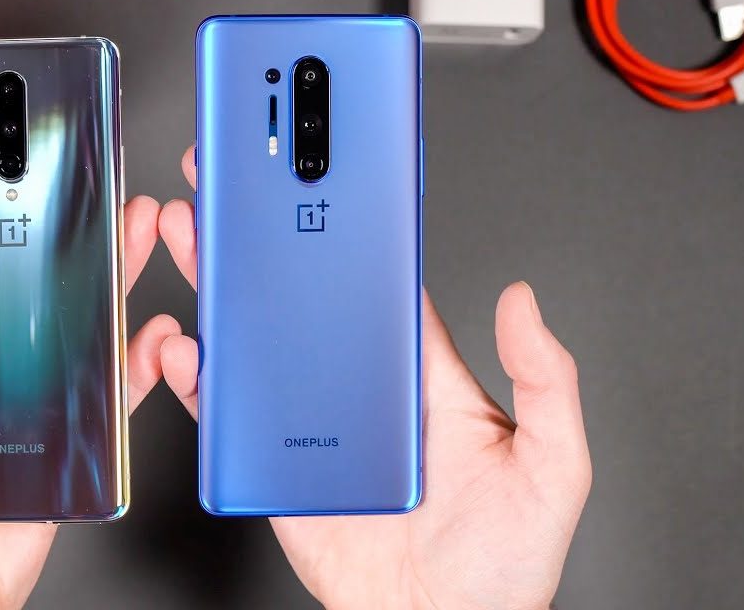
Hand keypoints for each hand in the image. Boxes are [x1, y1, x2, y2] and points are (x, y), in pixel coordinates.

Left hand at [0, 195, 177, 609]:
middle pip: (16, 320)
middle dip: (58, 265)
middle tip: (90, 218)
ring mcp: (7, 444)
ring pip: (64, 360)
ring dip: (100, 308)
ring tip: (128, 254)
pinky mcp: (48, 481)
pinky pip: (93, 425)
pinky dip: (127, 383)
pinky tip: (148, 346)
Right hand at [158, 146, 591, 609]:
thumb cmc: (500, 563)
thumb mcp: (552, 466)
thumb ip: (545, 381)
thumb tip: (527, 303)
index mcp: (420, 376)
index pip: (380, 285)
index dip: (351, 230)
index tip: (326, 179)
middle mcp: (360, 389)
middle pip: (304, 297)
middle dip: (266, 239)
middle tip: (237, 189)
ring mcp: (313, 424)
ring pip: (260, 343)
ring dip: (224, 290)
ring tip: (199, 241)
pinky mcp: (277, 463)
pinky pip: (231, 414)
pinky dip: (202, 379)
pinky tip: (190, 347)